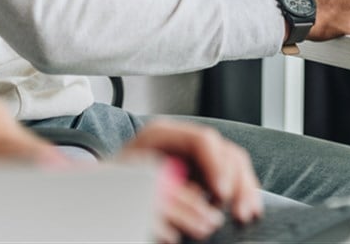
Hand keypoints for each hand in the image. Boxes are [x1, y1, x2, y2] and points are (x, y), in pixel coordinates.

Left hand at [120, 119, 261, 243]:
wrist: (101, 193)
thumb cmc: (113, 185)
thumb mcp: (134, 184)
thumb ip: (166, 191)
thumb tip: (197, 205)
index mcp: (161, 135)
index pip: (201, 141)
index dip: (216, 166)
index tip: (219, 193)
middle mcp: (181, 141)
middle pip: (223, 151)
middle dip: (236, 182)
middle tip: (238, 210)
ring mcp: (193, 156)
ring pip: (233, 162)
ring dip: (243, 189)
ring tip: (244, 213)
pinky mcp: (200, 173)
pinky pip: (231, 176)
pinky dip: (241, 192)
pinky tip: (248, 207)